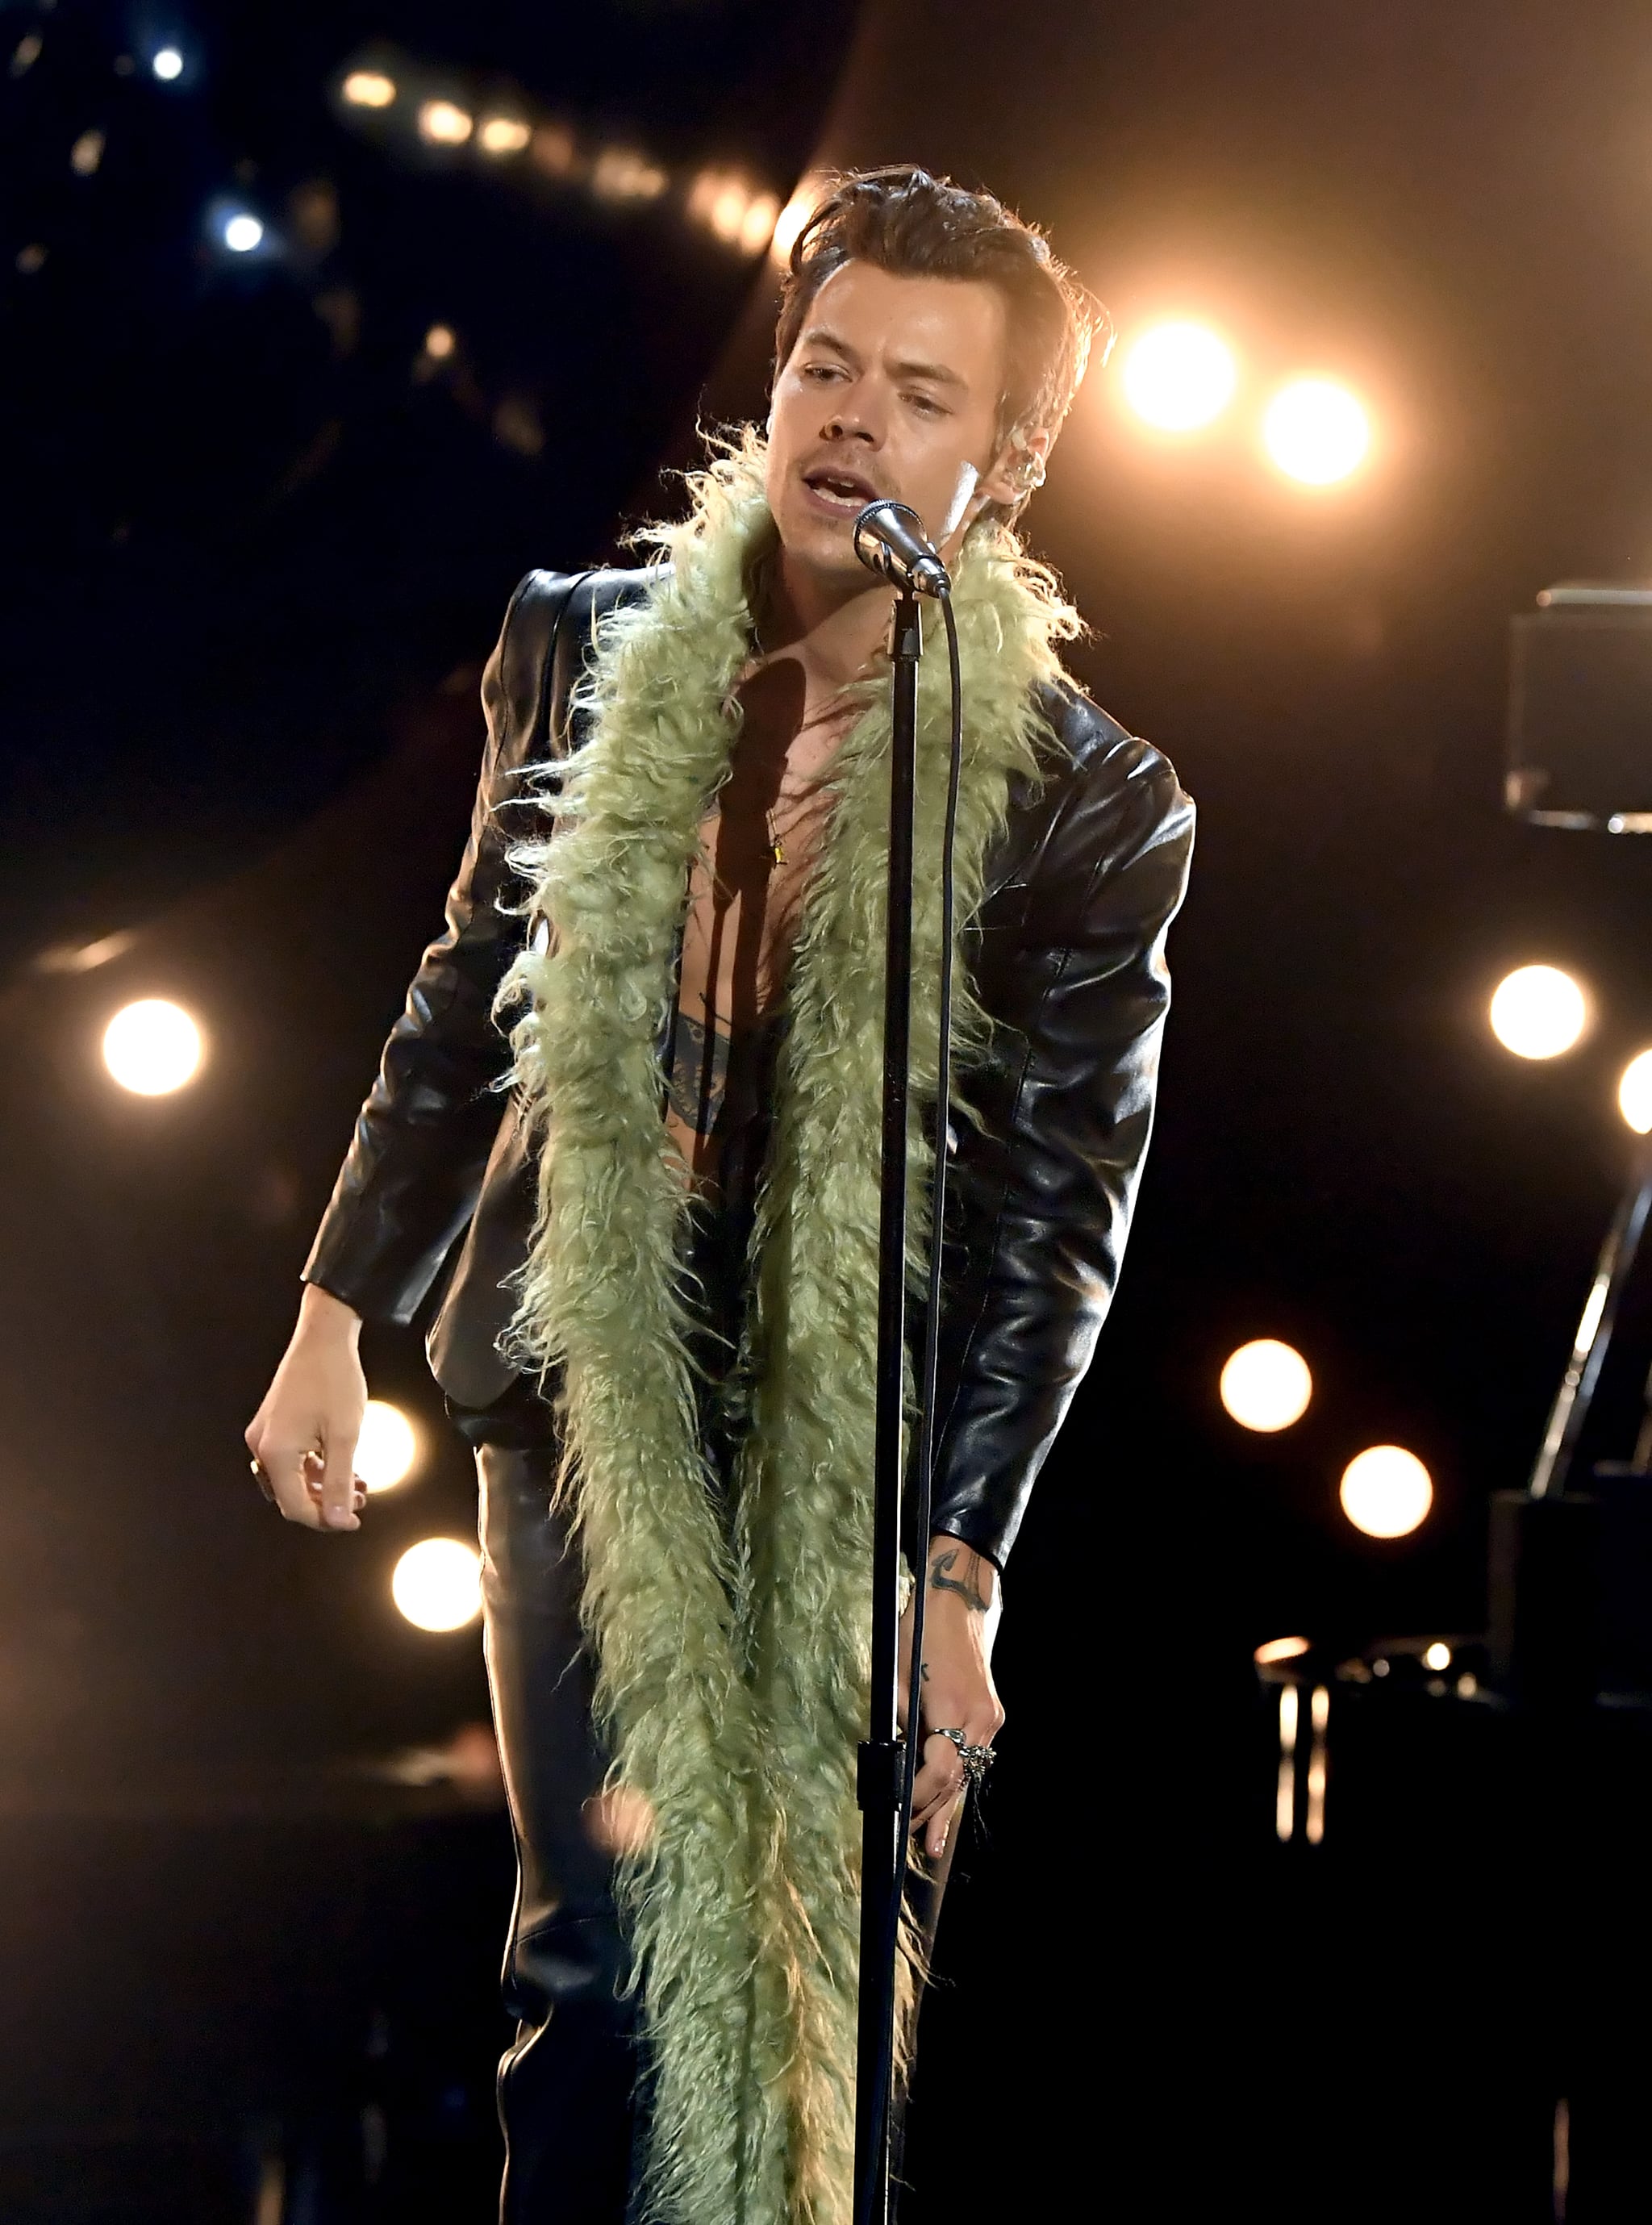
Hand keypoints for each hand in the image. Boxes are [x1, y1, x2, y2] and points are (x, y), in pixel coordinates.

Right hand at [244, 1284, 367, 1531]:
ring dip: (323, 1486)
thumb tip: (338, 1521)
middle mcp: (262, 1446)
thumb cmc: (335, 1379)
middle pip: (291, 1495)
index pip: (296, 1507)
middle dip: (326, 1503)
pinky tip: (341, 1464)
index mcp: (275, 1453)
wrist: (325, 1336)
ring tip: (357, 1483)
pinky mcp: (273, 1423)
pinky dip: (314, 1467)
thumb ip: (340, 1482)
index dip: (327, 1520)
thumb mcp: (345, 1436)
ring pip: (292, 1478)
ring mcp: (265, 1433)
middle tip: (360, 1500)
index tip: (355, 1520)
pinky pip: (291, 1459)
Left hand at [897, 1536, 1003, 1859]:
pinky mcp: (992, 1712)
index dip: (919, 1796)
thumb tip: (894, 1761)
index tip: (902, 1814)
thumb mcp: (896, 1678)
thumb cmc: (918, 1634)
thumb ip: (899, 1724)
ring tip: (937, 1840)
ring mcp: (990, 1716)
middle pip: (958, 1778)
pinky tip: (948, 1798)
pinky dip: (959, 1776)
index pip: (938, 1770)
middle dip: (937, 1813)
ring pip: (969, 1769)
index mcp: (951, 1708)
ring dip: (950, 1801)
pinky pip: (975, 1753)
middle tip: (924, 1846)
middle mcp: (979, 1718)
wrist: (957, 1603)